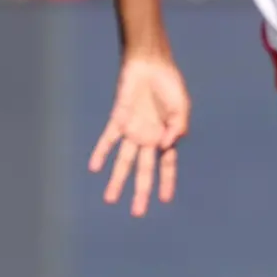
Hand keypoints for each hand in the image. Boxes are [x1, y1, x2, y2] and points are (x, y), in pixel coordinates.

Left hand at [88, 51, 190, 218]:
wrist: (150, 63)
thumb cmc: (169, 84)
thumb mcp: (181, 107)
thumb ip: (177, 127)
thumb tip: (164, 148)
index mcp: (165, 136)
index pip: (166, 165)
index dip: (166, 182)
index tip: (164, 200)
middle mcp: (147, 138)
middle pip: (143, 170)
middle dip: (140, 192)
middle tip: (137, 213)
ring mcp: (132, 130)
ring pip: (123, 161)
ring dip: (117, 180)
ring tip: (110, 199)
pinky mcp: (118, 119)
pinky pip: (108, 139)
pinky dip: (102, 152)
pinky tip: (95, 168)